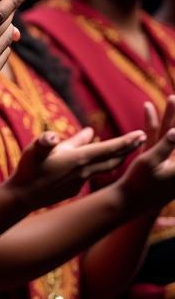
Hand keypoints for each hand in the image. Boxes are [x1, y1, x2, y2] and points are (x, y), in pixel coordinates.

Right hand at [5, 126, 146, 211]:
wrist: (24, 196)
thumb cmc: (29, 169)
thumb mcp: (37, 149)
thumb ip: (55, 138)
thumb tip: (79, 131)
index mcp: (78, 159)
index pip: (109, 149)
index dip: (126, 141)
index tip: (142, 134)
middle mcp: (84, 171)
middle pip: (113, 159)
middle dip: (128, 149)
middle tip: (142, 138)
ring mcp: (81, 181)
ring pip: (104, 168)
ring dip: (116, 158)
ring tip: (123, 150)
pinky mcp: (75, 188)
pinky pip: (90, 174)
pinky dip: (98, 166)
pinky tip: (92, 163)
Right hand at [116, 97, 174, 212]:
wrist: (129, 200)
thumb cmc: (139, 183)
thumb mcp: (150, 162)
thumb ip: (166, 145)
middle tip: (174, 97)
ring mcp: (169, 159)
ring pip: (170, 133)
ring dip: (169, 116)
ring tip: (170, 97)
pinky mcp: (159, 158)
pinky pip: (158, 137)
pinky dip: (153, 124)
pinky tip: (148, 109)